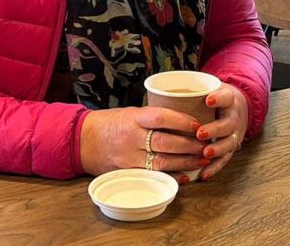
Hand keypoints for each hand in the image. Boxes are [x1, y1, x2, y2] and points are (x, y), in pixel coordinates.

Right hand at [80, 106, 205, 178]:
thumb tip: (184, 118)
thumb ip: (154, 117)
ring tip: (203, 159)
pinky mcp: (129, 171)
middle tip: (207, 145)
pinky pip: (153, 174)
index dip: (181, 121)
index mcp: (135, 118)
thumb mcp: (131, 113)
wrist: (82, 140)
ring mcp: (130, 156)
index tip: (198, 125)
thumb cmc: (111, 123)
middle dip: (190, 145)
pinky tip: (186, 176)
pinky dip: (171, 176)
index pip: (161, 117)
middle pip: (166, 142)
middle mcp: (133, 137)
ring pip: (162, 161)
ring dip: (185, 162)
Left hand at [195, 82, 248, 180]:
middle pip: (227, 124)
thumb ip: (192, 91)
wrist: (236, 108)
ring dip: (217, 149)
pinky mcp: (230, 148)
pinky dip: (214, 167)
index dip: (218, 99)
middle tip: (200, 133)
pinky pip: (224, 160)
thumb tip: (161, 90)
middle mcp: (233, 117)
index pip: (226, 97)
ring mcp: (233, 134)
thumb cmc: (215, 100)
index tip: (208, 100)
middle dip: (215, 129)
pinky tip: (204, 173)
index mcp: (228, 100)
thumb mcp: (209, 89)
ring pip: (228, 143)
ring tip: (205, 152)